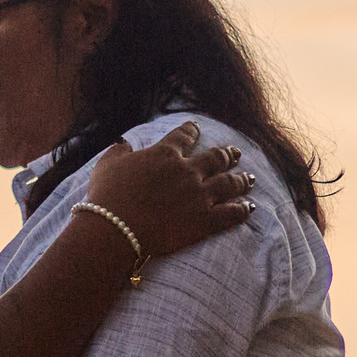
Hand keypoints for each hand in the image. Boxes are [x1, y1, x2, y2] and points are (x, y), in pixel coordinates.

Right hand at [82, 120, 256, 262]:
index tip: (196, 128)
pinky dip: (242, 210)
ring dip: (241, 180)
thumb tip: (124, 143)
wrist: (116, 228)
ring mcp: (199, 196)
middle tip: (236, 153)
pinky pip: (230, 214)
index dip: (192, 131)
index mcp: (165, 154)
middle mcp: (187, 171)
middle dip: (228, 154)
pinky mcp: (204, 221)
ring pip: (229, 183)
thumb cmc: (107, 196)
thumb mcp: (107, 164)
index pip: (184, 136)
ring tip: (250, 179)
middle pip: (215, 158)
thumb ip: (118, 151)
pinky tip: (250, 208)